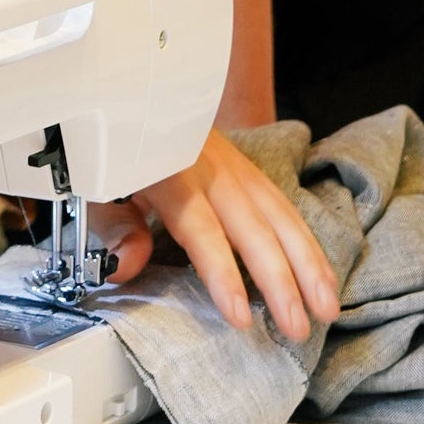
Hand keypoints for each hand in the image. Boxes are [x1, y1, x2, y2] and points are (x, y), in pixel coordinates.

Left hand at [87, 130, 338, 340]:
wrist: (130, 95)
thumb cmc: (112, 147)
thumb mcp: (95, 182)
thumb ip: (113, 226)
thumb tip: (126, 267)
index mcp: (169, 172)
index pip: (202, 230)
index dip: (224, 275)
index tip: (241, 317)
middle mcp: (210, 168)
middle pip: (254, 227)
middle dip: (281, 281)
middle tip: (296, 328)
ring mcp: (233, 165)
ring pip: (280, 215)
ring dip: (309, 264)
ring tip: (327, 308)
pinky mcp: (246, 168)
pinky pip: (283, 206)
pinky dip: (306, 243)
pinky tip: (321, 275)